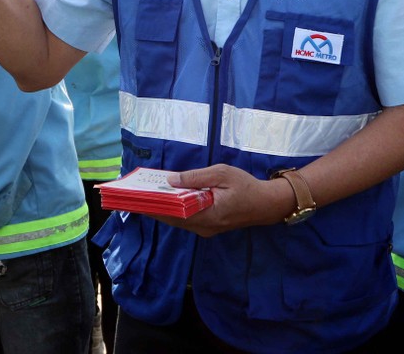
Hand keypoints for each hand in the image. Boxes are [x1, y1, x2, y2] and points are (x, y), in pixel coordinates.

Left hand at [151, 164, 292, 237]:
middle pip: (172, 218)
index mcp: (207, 215)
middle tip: (137, 195)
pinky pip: (186, 219)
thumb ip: (196, 177)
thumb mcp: (221, 174)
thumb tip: (171, 180)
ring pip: (178, 220)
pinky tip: (167, 199)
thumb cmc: (245, 186)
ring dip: (163, 209)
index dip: (154, 206)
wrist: (266, 204)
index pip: (173, 213)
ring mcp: (206, 229)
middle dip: (154, 207)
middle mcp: (203, 226)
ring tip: (147, 195)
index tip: (137, 199)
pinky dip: (175, 210)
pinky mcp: (208, 226)